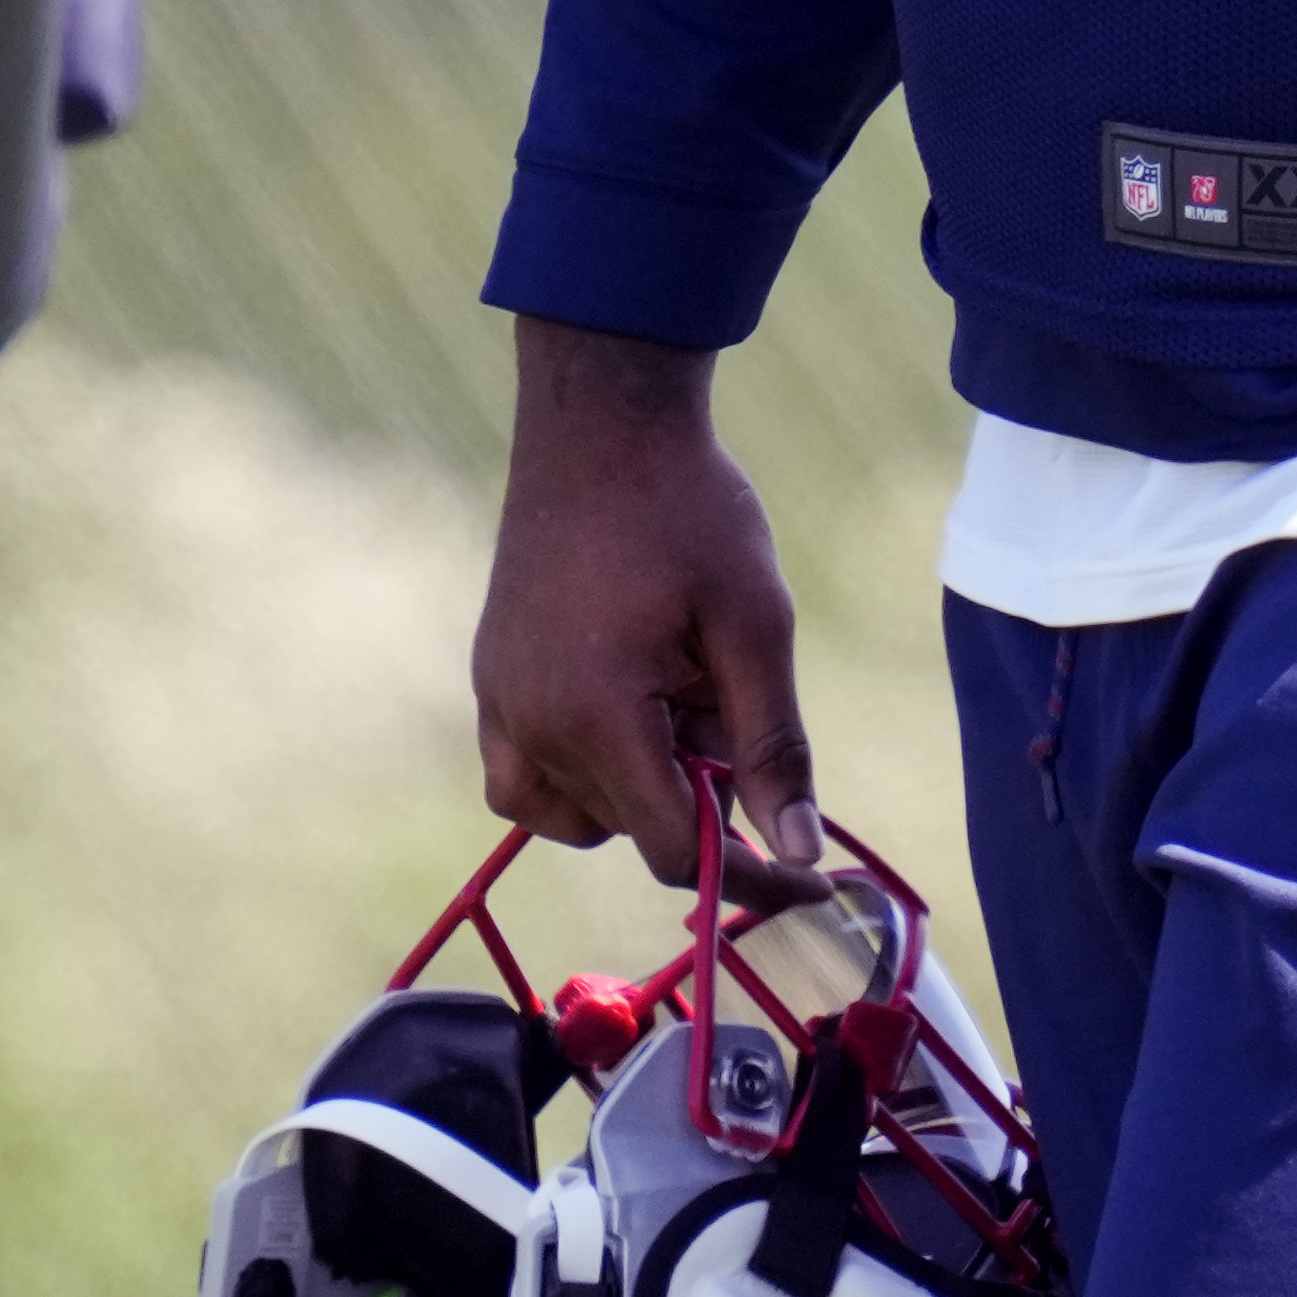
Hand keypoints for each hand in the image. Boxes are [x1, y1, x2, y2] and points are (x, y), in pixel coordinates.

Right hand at [472, 316, 824, 894]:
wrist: (602, 418)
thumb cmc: (689, 510)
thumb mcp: (756, 627)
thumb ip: (773, 749)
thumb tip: (798, 851)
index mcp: (595, 718)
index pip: (673, 852)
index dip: (747, 875)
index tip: (807, 879)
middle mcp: (529, 725)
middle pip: (629, 829)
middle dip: (695, 795)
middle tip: (727, 698)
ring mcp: (497, 701)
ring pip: (573, 813)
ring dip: (636, 787)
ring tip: (678, 692)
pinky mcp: (489, 677)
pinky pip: (524, 774)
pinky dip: (578, 771)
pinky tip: (626, 707)